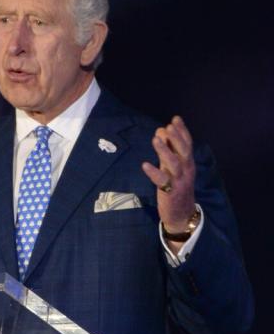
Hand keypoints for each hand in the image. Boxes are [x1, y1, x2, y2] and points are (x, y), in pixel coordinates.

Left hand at [141, 115, 196, 238]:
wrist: (182, 215)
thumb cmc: (177, 189)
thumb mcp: (174, 169)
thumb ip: (168, 152)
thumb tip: (161, 132)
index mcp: (188, 164)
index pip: (188, 144)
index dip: (182, 131)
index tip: (175, 119)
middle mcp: (186, 170)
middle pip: (183, 151)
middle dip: (176, 138)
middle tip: (167, 126)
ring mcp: (179, 182)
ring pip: (173, 164)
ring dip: (164, 151)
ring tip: (155, 139)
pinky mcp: (170, 193)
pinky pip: (162, 181)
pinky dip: (154, 172)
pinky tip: (145, 165)